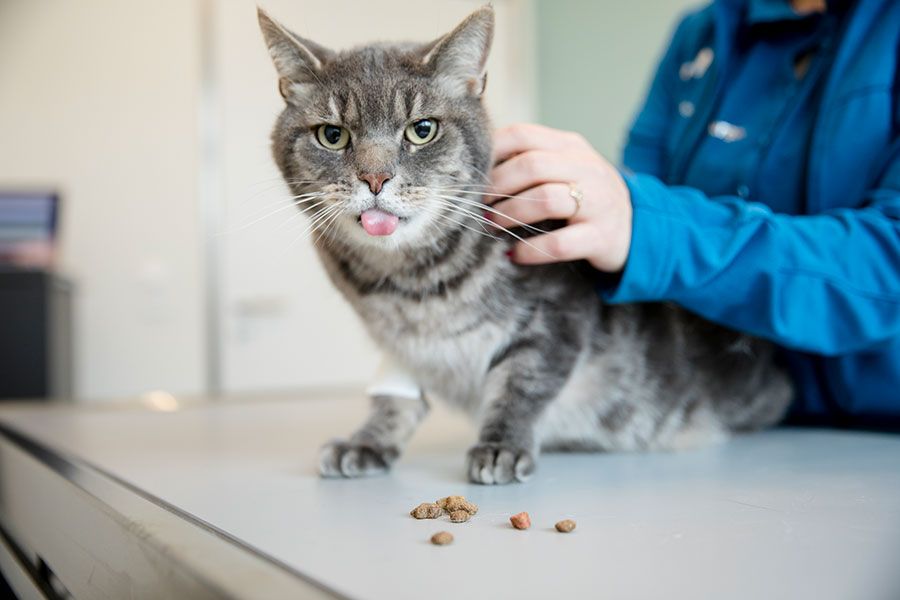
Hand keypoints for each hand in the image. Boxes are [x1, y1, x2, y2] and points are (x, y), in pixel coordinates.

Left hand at [487, 123, 632, 271]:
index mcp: (571, 146)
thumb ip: (531, 160)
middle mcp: (587, 169)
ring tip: (492, 225)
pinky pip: (559, 243)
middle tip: (479, 204)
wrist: (637, 228)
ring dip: (510, 214)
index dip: (491, 152)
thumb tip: (477, 166)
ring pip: (545, 200)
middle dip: (497, 186)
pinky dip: (531, 250)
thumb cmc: (585, 197)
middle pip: (531, 166)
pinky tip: (514, 254)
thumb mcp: (565, 168)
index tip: (474, 173)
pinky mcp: (601, 237)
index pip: (523, 134)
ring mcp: (598, 202)